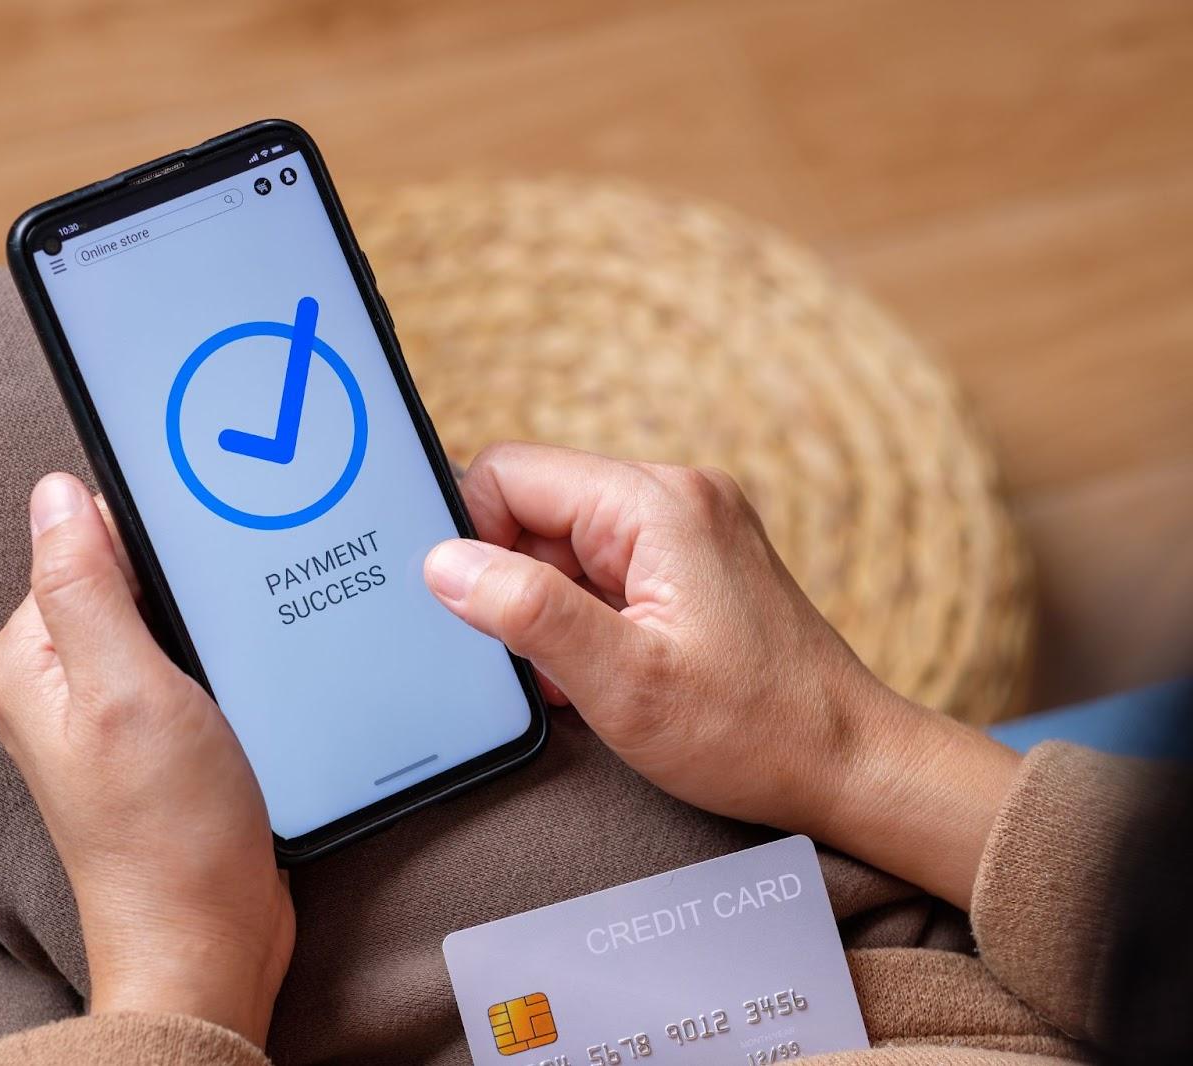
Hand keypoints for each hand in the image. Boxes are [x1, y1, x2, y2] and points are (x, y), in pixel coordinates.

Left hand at [0, 473, 292, 1044]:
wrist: (207, 939)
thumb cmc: (164, 832)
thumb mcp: (123, 690)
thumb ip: (85, 586)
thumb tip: (57, 490)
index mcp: (27, 659)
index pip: (84, 541)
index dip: (152, 540)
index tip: (203, 560)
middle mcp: (55, 680)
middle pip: (126, 578)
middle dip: (184, 586)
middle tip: (226, 626)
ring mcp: (105, 709)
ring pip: (164, 618)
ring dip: (208, 624)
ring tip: (237, 663)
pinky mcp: (152, 733)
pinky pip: (185, 662)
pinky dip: (220, 658)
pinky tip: (246, 682)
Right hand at [424, 442, 1017, 907]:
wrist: (852, 764)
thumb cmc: (755, 731)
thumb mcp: (624, 682)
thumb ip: (528, 612)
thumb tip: (445, 564)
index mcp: (656, 504)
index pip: (509, 474)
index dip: (472, 538)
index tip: (480, 613)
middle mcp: (675, 496)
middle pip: (535, 507)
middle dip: (516, 585)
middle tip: (541, 660)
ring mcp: (688, 527)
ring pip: (564, 543)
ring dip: (551, 610)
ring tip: (586, 677)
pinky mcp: (694, 563)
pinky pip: (603, 569)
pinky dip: (585, 620)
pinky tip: (608, 673)